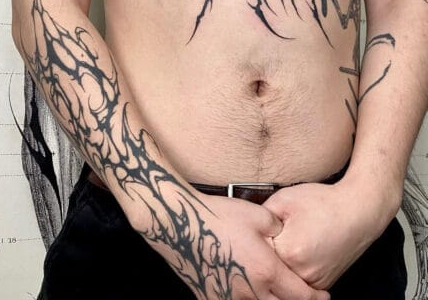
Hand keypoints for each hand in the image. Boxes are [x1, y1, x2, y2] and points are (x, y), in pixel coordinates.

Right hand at [152, 191, 330, 299]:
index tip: (324, 298)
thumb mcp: (258, 214)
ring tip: (273, 291)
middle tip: (300, 295)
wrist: (182, 224)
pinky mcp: (210, 299)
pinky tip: (247, 291)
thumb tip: (285, 234)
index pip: (301, 296)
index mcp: (266, 271)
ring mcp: (229, 299)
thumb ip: (279, 228)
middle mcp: (250, 291)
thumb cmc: (220, 217)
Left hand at [263, 180, 387, 289]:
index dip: (257, 237)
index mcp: (288, 252)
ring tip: (290, 239)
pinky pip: (300, 278)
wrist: (358, 210)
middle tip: (275, 234)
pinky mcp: (324, 282)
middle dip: (268, 251)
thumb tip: (249, 228)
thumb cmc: (322, 202)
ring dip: (281, 261)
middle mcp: (302, 272)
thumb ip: (261, 216)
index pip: (258, 251)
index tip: (262, 229)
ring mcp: (315, 280)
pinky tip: (300, 248)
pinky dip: (295, 266)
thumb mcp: (284, 199)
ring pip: (284, 275)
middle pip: (270, 266)